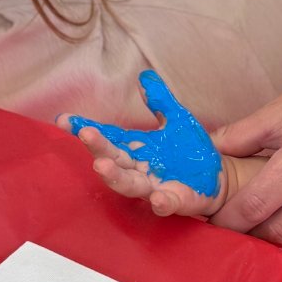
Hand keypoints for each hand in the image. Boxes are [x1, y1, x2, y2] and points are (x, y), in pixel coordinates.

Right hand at [63, 118, 250, 221]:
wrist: (218, 176)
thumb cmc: (189, 151)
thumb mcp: (176, 119)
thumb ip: (160, 101)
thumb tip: (144, 77)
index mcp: (135, 149)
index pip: (106, 137)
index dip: (85, 129)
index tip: (63, 119)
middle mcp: (138, 169)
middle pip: (113, 160)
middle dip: (98, 148)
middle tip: (86, 134)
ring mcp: (154, 187)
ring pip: (130, 185)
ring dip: (115, 177)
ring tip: (101, 166)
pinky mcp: (176, 201)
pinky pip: (165, 204)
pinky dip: (160, 202)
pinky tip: (156, 197)